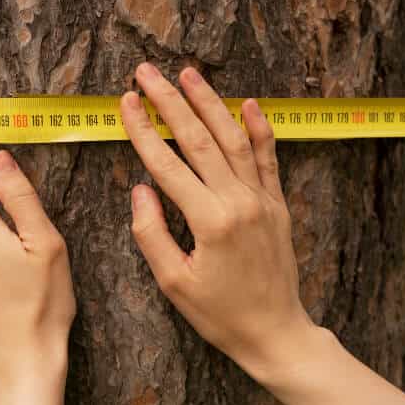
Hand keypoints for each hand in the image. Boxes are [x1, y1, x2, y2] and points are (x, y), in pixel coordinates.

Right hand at [121, 64, 321, 388]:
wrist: (275, 332)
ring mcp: (262, 200)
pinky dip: (260, 128)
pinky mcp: (277, 205)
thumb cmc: (220, 315)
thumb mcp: (174, 283)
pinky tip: (248, 103)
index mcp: (209, 221)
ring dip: (210, 103)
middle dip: (171, 102)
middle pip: (198, 139)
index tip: (127, 101)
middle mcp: (238, 201)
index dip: (143, 130)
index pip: (167, 164)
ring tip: (189, 74)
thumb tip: (140, 189)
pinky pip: (268, 158)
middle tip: (148, 72)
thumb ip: (152, 234)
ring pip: (233, 139)